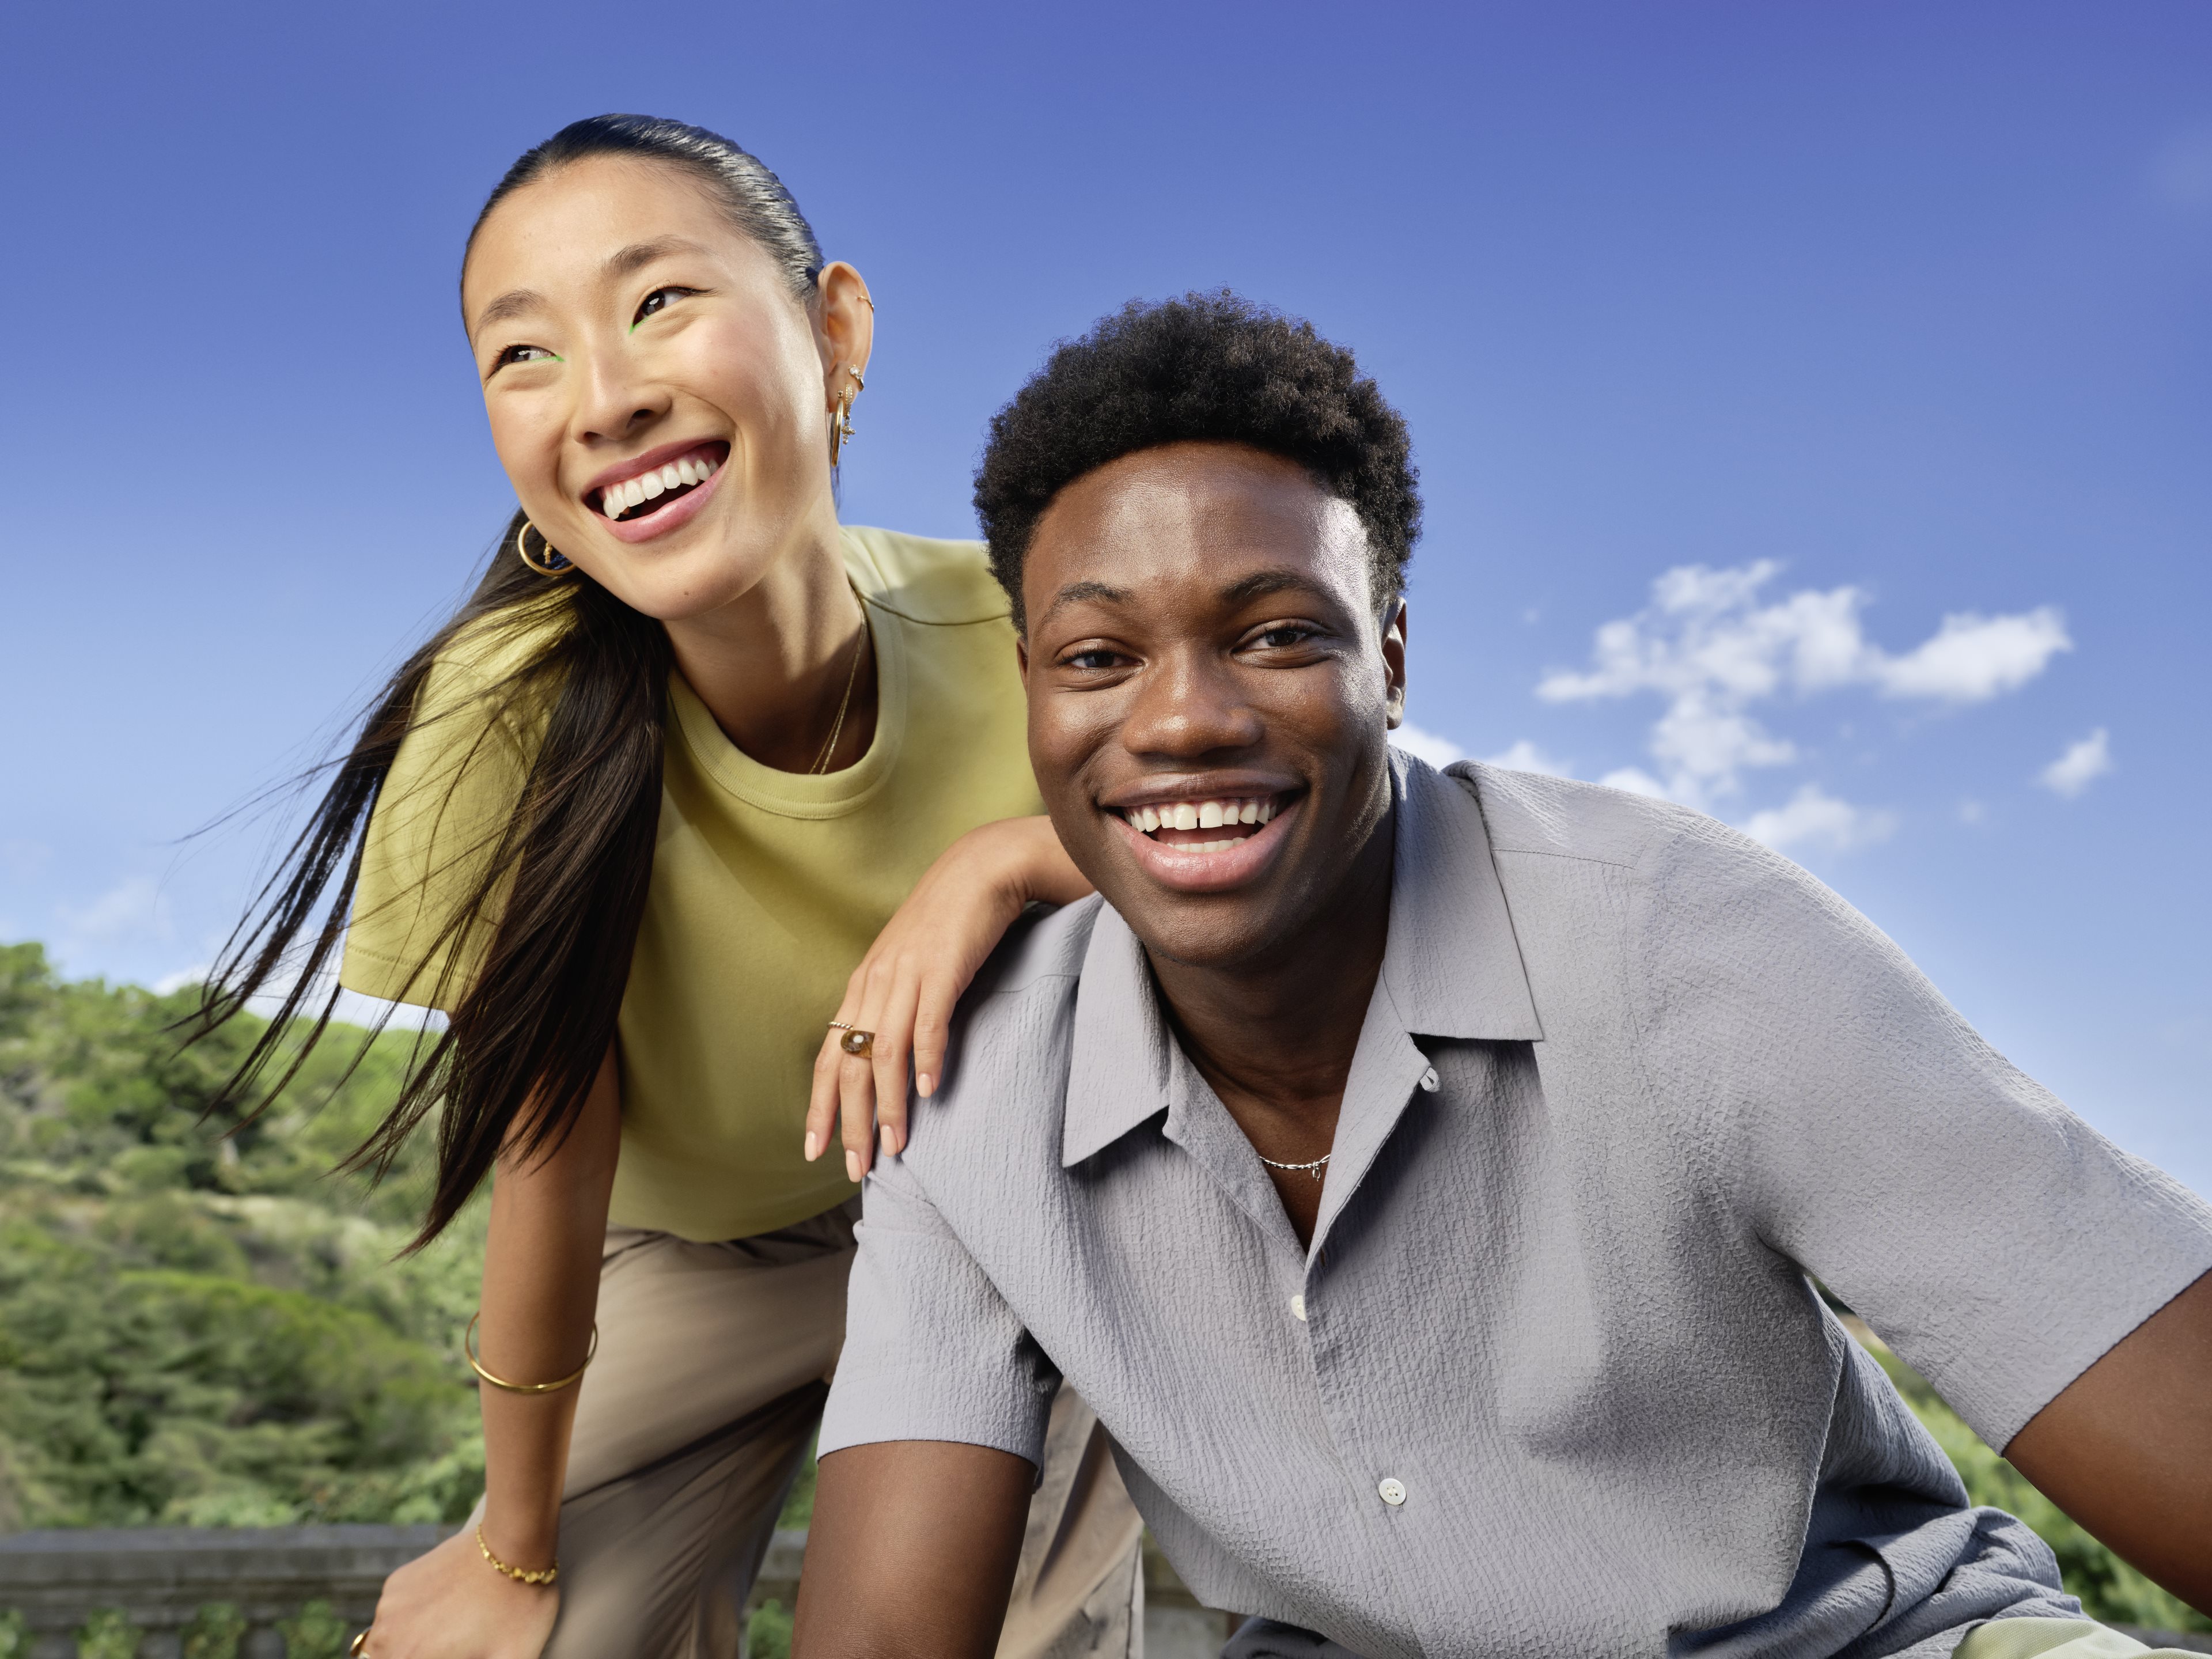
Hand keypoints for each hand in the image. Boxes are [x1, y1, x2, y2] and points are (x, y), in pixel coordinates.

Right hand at [359, 1528, 559, 1658]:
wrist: (514, 1543)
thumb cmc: (518, 1609)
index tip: (455, 1654)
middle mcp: (389, 1637)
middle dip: (418, 1658)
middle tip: (455, 1648)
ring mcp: (389, 1606)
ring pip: (386, 1645)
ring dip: (410, 1648)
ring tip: (453, 1635)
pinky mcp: (397, 1583)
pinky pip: (393, 1615)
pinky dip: (411, 1620)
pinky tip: (447, 1610)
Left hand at [805, 815, 1089, 1179]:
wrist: (981, 869)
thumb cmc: (949, 921)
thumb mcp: (909, 966)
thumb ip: (895, 1005)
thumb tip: (891, 1058)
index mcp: (864, 985)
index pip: (830, 1055)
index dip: (820, 1105)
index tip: (814, 1150)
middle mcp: (876, 982)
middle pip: (851, 1063)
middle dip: (849, 1121)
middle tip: (855, 1167)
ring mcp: (908, 975)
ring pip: (884, 1052)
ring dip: (887, 1104)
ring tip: (895, 1145)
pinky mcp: (943, 968)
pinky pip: (928, 1022)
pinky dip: (925, 1059)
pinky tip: (926, 1093)